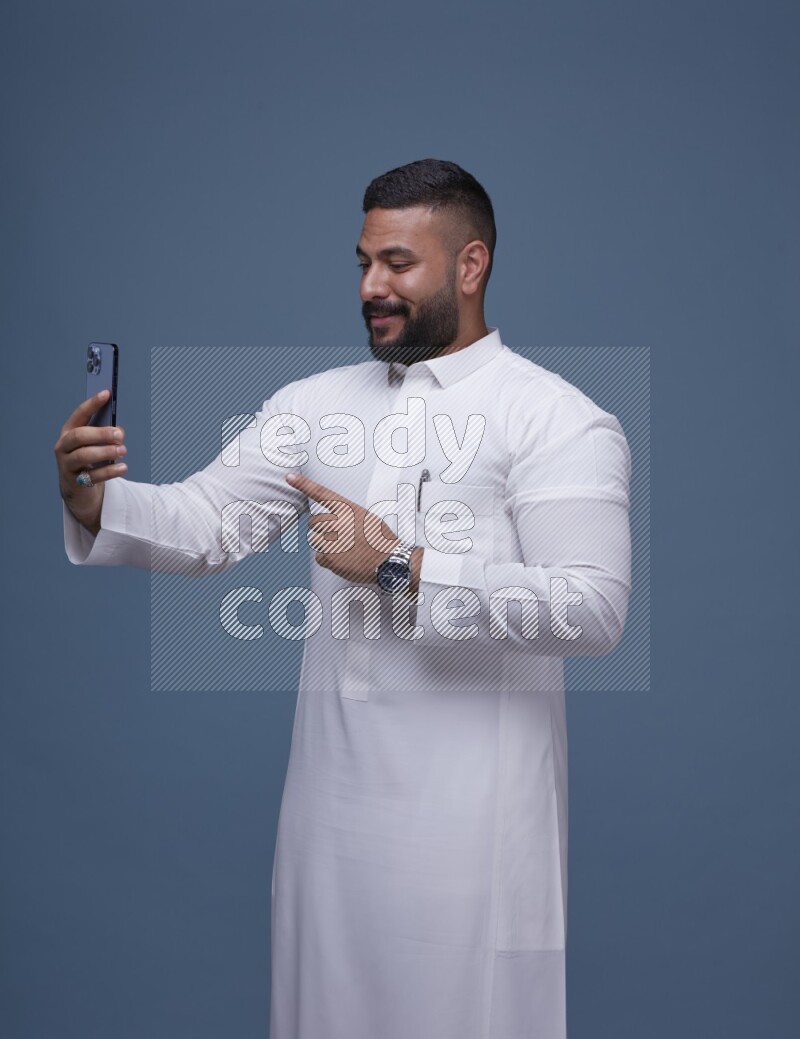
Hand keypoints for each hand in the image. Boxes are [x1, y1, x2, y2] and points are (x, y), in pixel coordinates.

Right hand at [54, 390, 127, 534]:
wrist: (78, 489)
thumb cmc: (90, 460)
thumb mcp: (95, 444)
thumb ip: (105, 435)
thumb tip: (118, 431)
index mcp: (69, 431)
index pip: (79, 414)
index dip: (92, 404)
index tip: (107, 393)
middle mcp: (64, 446)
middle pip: (79, 436)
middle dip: (101, 433)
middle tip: (120, 435)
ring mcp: (67, 464)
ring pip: (84, 455)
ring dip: (106, 452)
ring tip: (123, 451)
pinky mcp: (74, 481)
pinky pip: (92, 476)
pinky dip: (109, 472)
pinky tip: (123, 468)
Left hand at [286, 472, 421, 589]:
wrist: (388, 560)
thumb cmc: (380, 539)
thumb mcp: (366, 517)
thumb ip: (347, 515)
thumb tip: (333, 519)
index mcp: (347, 509)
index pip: (321, 493)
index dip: (303, 484)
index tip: (290, 477)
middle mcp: (337, 522)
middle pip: (314, 521)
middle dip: (321, 528)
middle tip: (338, 535)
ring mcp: (332, 540)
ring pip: (315, 540)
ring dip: (326, 545)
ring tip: (345, 549)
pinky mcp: (329, 557)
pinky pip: (319, 557)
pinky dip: (328, 560)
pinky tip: (343, 559)